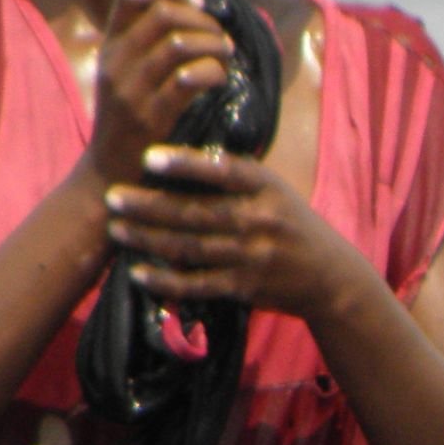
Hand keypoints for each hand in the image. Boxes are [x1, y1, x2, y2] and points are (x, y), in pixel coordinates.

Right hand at [86, 0, 237, 188]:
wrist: (108, 173)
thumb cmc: (128, 121)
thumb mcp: (126, 76)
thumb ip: (147, 43)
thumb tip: (193, 6)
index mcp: (110, 47)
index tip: (196, 0)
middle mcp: (116, 63)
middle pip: (164, 13)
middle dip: (202, 19)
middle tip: (219, 37)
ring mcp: (131, 90)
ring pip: (179, 43)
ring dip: (213, 44)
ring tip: (225, 57)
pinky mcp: (151, 116)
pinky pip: (189, 79)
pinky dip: (213, 72)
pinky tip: (219, 79)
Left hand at [105, 147, 361, 319]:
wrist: (330, 277)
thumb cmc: (293, 225)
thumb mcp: (277, 191)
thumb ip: (238, 178)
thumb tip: (186, 159)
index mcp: (267, 188)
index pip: (223, 171)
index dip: (185, 165)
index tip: (149, 157)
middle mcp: (260, 220)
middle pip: (196, 212)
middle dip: (150, 205)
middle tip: (113, 196)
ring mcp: (252, 256)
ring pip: (190, 247)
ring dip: (149, 239)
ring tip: (117, 229)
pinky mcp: (245, 288)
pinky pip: (198, 284)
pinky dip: (167, 281)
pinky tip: (139, 273)